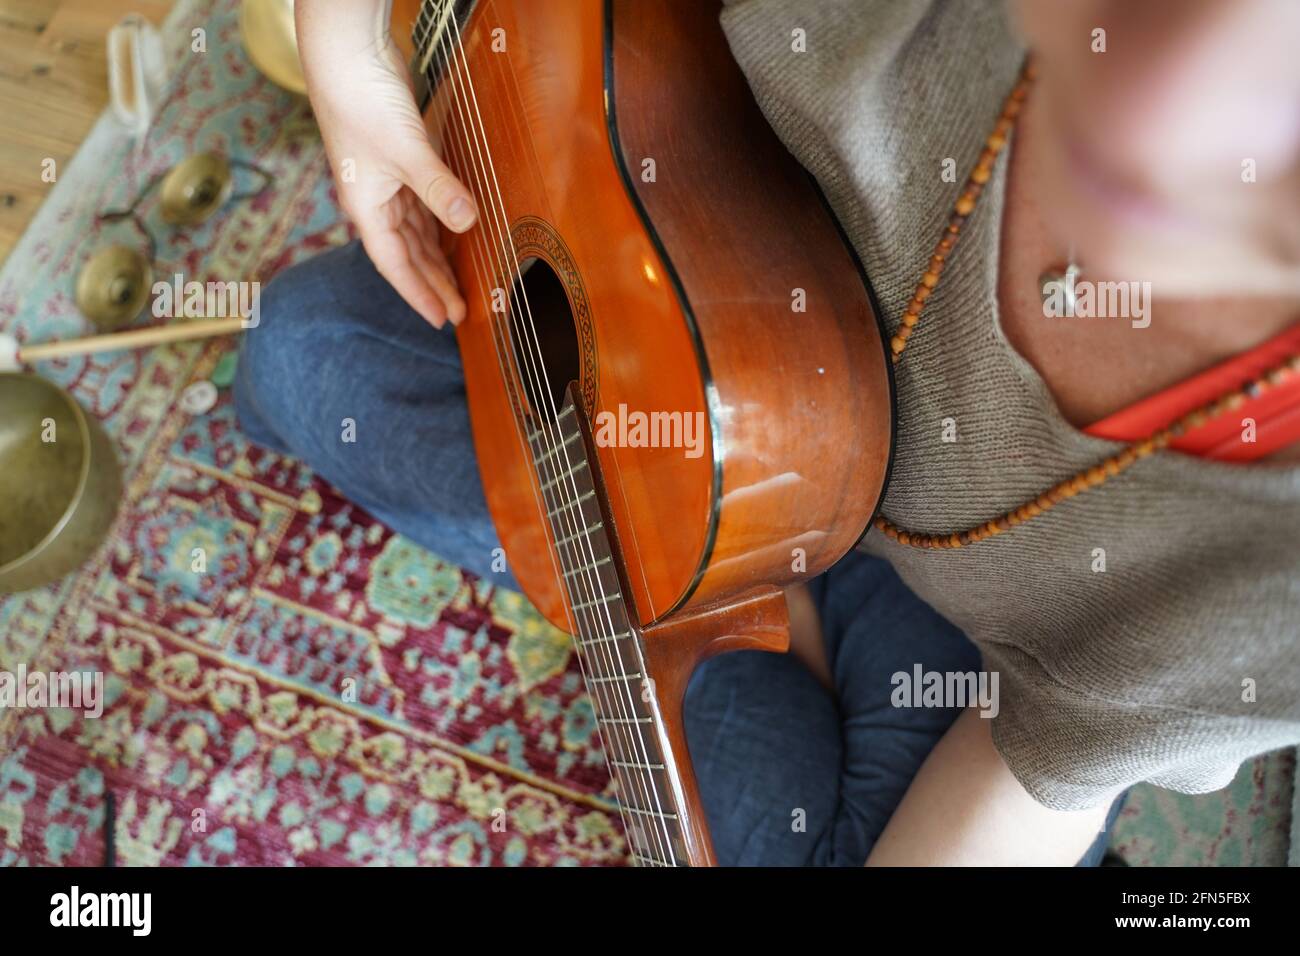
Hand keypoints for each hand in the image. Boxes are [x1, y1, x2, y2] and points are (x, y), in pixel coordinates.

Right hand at [296, 0, 476, 327]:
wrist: (345, 54)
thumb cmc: (362, 101)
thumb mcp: (406, 150)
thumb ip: (438, 188)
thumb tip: (468, 222)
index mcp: (367, 208)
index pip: (396, 265)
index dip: (419, 294)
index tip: (443, 320)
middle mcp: (375, 200)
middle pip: (408, 253)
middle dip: (433, 282)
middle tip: (461, 310)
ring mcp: (386, 180)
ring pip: (414, 230)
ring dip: (436, 256)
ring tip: (460, 281)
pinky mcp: (400, 159)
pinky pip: (420, 204)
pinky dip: (437, 222)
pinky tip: (453, 233)